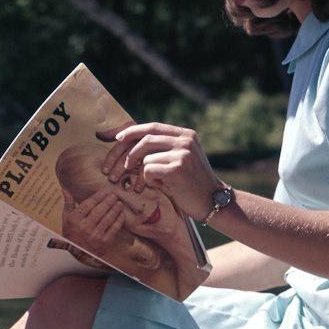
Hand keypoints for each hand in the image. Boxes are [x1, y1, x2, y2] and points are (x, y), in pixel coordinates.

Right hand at [61, 188, 124, 257]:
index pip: (88, 205)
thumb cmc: (72, 234)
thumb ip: (68, 204)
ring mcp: (95, 236)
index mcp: (75, 220)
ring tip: (119, 204)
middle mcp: (85, 228)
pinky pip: (114, 229)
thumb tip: (64, 190)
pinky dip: (119, 221)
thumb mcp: (66, 219)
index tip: (104, 192)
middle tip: (113, 196)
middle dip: (108, 202)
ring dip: (115, 210)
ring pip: (108, 219)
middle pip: (99, 211)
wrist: (78, 253)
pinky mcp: (104, 242)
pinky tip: (121, 215)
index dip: (97, 197)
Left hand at [97, 122, 220, 221]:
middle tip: (121, 167)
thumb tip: (131, 138)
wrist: (211, 201)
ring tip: (158, 182)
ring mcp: (182, 154)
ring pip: (146, 158)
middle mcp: (185, 140)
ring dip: (145, 174)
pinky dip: (150, 181)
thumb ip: (163, 147)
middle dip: (128, 153)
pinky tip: (164, 186)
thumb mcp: (182, 157)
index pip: (153, 127)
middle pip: (145, 139)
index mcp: (186, 134)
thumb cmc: (191, 182)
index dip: (133, 131)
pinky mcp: (177, 168)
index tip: (117, 138)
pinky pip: (148, 171)